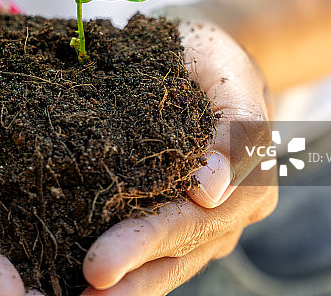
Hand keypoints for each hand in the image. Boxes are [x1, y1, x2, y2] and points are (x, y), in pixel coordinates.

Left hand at [81, 7, 277, 294]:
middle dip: (129, 274)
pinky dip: (127, 268)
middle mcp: (231, 210)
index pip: (194, 220)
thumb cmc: (211, 57)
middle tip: (79, 290)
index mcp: (251, 179)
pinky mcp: (179, 216)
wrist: (204, 57)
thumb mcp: (227, 73)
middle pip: (179, 250)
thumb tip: (212, 190)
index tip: (98, 264)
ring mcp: (208, 220)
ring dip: (129, 285)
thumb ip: (233, 127)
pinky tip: (80, 283)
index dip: (145, 243)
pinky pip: (156, 249)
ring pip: (170, 262)